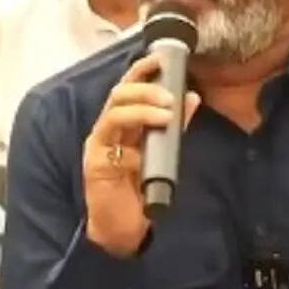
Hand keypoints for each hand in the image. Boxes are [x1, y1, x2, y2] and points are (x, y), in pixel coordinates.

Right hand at [83, 54, 199, 257]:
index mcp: (123, 123)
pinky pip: (111, 138)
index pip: (129, 88)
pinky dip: (133, 132)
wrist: (121, 229)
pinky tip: (151, 138)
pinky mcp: (96, 161)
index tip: (160, 59)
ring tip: (166, 112)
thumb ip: (175, 126)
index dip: (142, 70)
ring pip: (114, 111)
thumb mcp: (163, 153)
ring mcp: (100, 143)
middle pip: (119, 94)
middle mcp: (108, 129)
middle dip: (145, 88)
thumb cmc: (138, 190)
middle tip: (170, 94)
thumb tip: (192, 97)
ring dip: (142, 107)